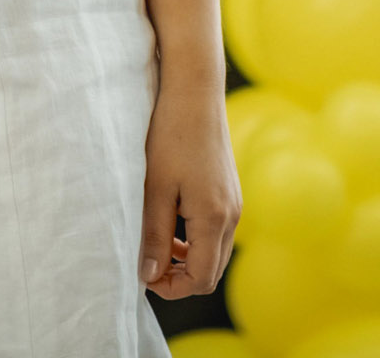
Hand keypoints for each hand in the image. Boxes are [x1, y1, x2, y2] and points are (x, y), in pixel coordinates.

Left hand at [139, 76, 239, 299]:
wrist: (194, 92)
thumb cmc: (170, 136)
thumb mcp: (155, 189)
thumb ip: (155, 237)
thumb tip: (150, 277)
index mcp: (214, 218)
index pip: (201, 279)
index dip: (171, 288)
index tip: (144, 276)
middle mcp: (231, 215)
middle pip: (211, 271)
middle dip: (180, 278)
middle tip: (148, 266)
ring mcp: (234, 203)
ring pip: (215, 253)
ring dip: (187, 259)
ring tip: (156, 246)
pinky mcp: (230, 192)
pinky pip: (217, 232)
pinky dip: (196, 240)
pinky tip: (172, 224)